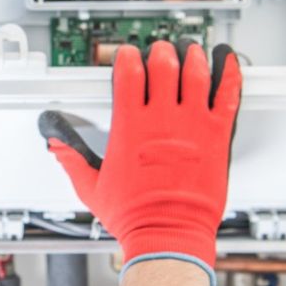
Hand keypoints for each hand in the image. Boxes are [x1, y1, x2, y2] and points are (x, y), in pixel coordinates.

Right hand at [38, 40, 241, 284]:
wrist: (168, 235)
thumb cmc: (134, 216)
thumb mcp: (91, 187)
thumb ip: (72, 160)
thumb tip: (56, 144)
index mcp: (130, 127)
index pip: (128, 74)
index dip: (127, 57)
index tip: (127, 54)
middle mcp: (162, 121)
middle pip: (163, 66)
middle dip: (160, 52)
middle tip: (160, 50)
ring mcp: (192, 126)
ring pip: (195, 74)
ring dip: (192, 56)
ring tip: (190, 50)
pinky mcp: (217, 137)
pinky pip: (227, 97)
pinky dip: (230, 75)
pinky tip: (229, 62)